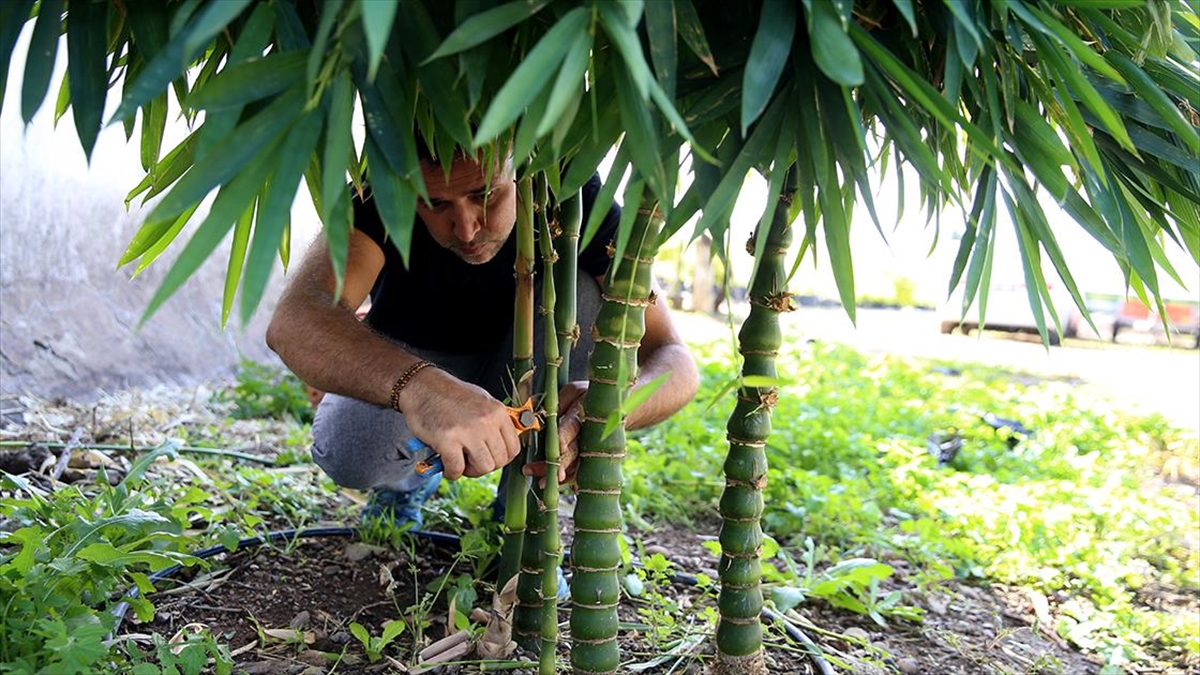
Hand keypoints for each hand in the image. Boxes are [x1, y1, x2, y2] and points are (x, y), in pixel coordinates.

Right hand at [399, 368, 520, 479]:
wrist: (422, 387)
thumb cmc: (449, 394)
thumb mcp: (482, 400)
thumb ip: (495, 422)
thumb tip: (503, 444)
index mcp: (497, 412)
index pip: (513, 448)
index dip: (501, 459)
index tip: (490, 458)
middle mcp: (486, 421)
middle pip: (499, 461)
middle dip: (484, 466)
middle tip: (471, 461)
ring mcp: (468, 431)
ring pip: (483, 467)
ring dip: (470, 471)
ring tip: (459, 463)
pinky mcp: (447, 439)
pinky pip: (457, 468)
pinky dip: (452, 472)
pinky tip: (446, 465)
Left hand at [525, 381, 587, 487]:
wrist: (616, 407)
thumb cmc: (589, 396)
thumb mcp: (573, 391)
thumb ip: (555, 402)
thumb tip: (532, 409)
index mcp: (583, 414)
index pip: (571, 426)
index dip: (563, 437)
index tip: (558, 448)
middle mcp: (588, 434)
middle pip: (572, 451)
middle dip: (554, 463)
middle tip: (532, 470)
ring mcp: (590, 448)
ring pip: (574, 465)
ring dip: (557, 475)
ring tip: (539, 483)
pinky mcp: (590, 457)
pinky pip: (579, 471)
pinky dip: (568, 480)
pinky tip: (555, 485)